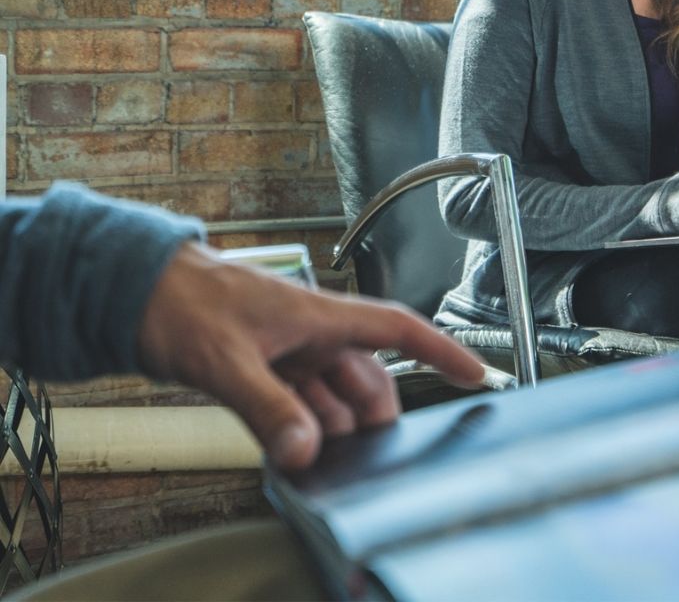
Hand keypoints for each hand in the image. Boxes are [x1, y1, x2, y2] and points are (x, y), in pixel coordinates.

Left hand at [137, 241, 484, 469]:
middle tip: (370, 455)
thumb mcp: (227, 360)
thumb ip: (270, 409)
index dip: (440, 349)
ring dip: (332, 426)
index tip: (474, 372)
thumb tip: (307, 449)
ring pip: (334, 393)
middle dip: (373, 416)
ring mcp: (290, 348)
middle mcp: (312, 330)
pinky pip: (300, 401)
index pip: (396, 328)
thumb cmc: (183, 300)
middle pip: (367, 376)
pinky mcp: (266, 364)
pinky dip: (301, 425)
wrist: (135, 288)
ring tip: (321, 458)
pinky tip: (292, 447)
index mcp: (318, 314)